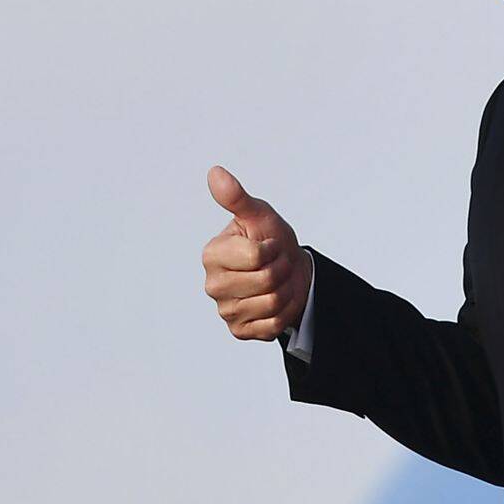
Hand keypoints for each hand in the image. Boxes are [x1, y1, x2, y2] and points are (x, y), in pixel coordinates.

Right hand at [202, 165, 311, 340]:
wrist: (290, 271)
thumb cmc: (271, 240)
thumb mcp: (259, 216)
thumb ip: (236, 198)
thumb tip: (215, 172)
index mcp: (212, 255)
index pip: (256, 256)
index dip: (273, 248)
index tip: (269, 245)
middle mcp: (212, 285)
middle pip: (266, 280)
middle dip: (282, 268)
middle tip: (276, 263)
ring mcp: (225, 310)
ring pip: (272, 303)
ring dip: (285, 289)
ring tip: (277, 281)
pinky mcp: (239, 331)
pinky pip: (271, 325)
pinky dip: (283, 313)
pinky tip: (275, 301)